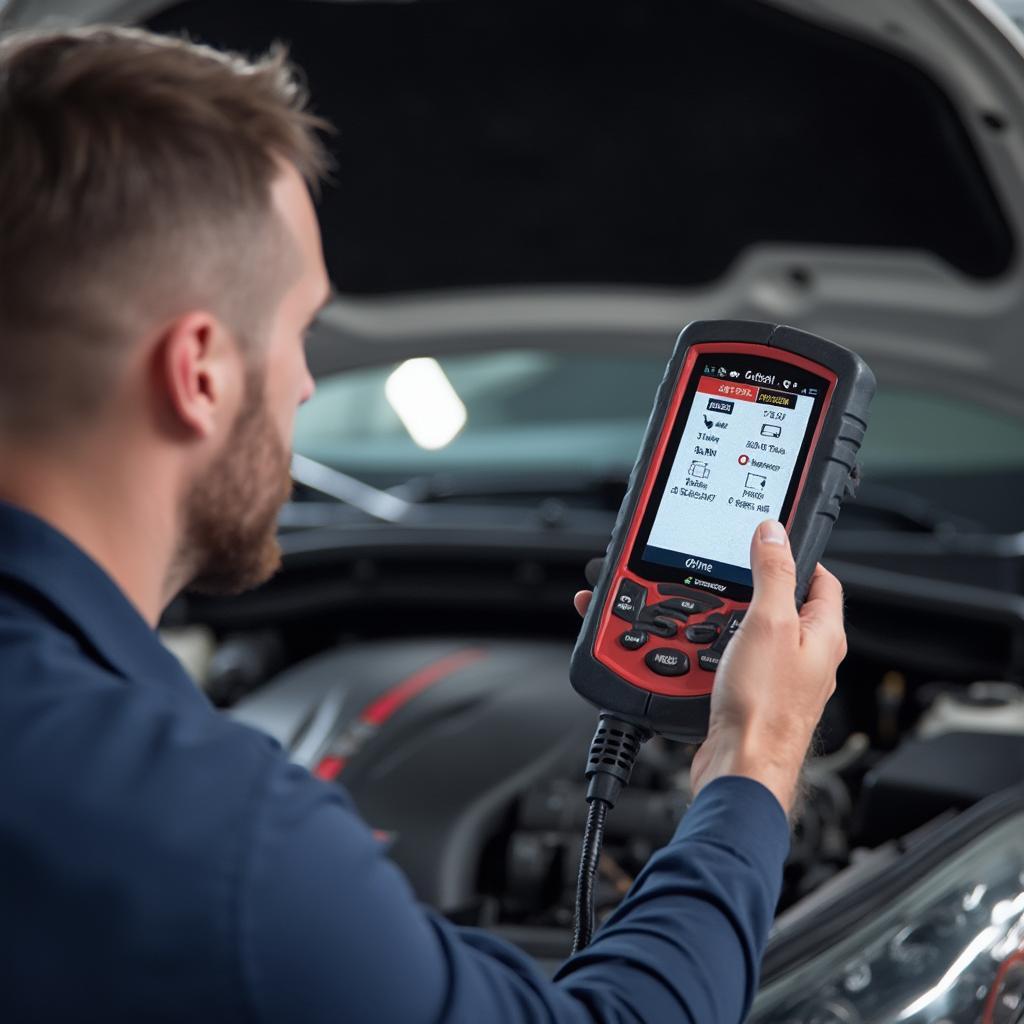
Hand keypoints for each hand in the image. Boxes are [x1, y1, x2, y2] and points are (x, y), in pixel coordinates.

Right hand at [690, 520, 844, 813]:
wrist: (740, 767)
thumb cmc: (764, 708)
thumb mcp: (769, 624)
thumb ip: (773, 574)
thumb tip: (773, 533)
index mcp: (824, 635)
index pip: (820, 579)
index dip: (795, 554)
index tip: (769, 540)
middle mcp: (808, 656)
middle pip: (783, 604)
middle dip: (752, 587)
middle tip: (728, 574)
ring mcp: (781, 678)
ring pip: (755, 632)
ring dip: (729, 619)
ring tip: (710, 612)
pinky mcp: (754, 696)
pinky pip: (736, 659)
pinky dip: (716, 648)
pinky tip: (700, 649)